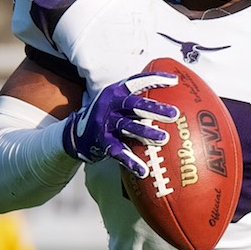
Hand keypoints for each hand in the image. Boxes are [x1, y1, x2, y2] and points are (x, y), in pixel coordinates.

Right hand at [62, 70, 176, 178]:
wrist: (76, 133)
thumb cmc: (108, 116)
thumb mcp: (118, 103)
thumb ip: (139, 100)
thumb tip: (171, 98)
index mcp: (116, 92)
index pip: (136, 82)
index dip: (155, 79)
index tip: (174, 81)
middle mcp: (110, 105)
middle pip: (134, 105)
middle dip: (155, 109)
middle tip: (174, 114)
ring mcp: (105, 123)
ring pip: (128, 127)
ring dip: (146, 132)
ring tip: (164, 138)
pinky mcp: (101, 142)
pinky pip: (119, 152)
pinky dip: (131, 162)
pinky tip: (144, 171)